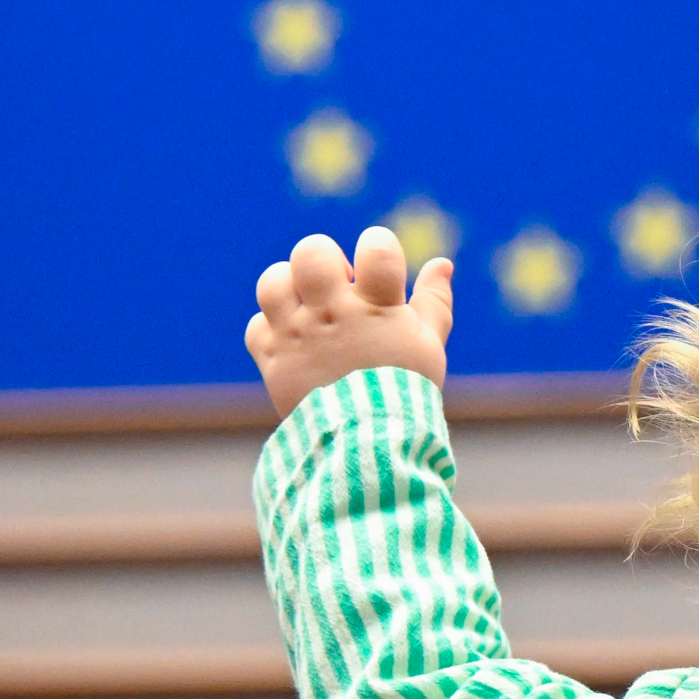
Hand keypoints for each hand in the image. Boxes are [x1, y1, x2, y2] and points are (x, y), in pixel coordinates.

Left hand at [246, 226, 453, 412]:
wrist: (366, 451)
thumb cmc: (405, 394)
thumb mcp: (428, 347)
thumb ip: (434, 302)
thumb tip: (442, 264)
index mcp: (376, 308)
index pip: (377, 247)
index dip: (379, 247)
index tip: (380, 270)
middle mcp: (330, 316)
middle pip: (311, 251)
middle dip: (325, 259)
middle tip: (336, 287)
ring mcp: (296, 337)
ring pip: (272, 282)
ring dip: (290, 287)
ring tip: (307, 308)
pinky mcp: (272, 361)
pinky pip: (256, 327)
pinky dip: (271, 330)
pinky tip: (293, 342)